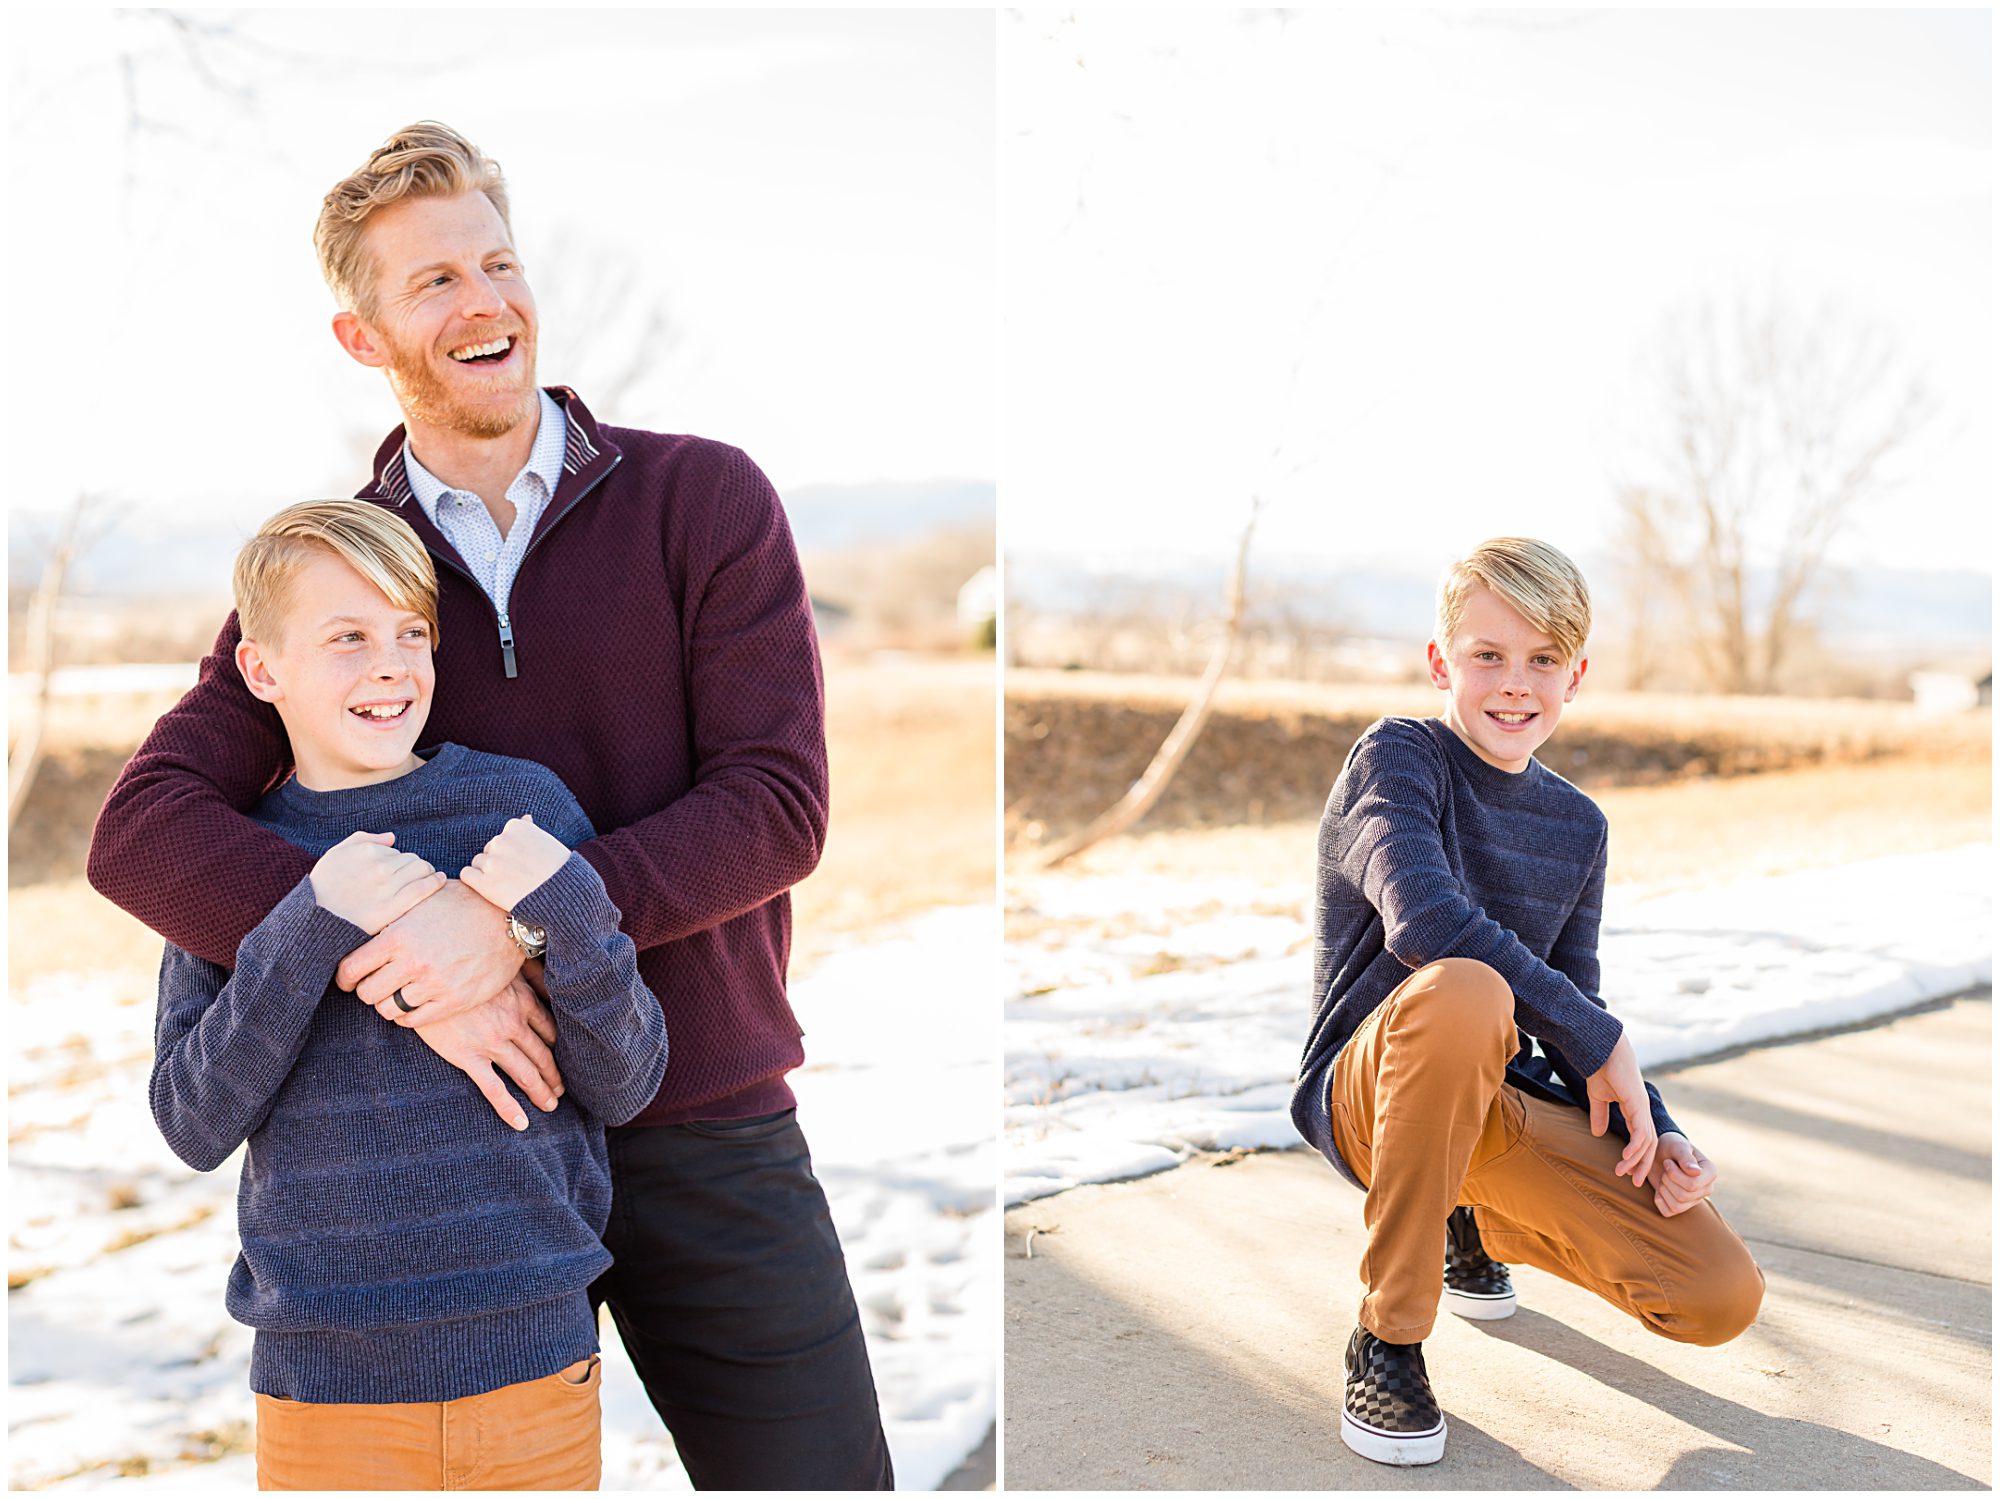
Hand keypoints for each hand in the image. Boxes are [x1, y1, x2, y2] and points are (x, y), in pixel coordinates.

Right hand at [310, 831, 446, 933]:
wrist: (315, 920)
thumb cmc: (324, 887)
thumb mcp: (336, 855)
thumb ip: (363, 839)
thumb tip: (392, 838)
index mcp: (368, 851)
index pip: (399, 852)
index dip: (401, 862)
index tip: (401, 870)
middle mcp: (380, 866)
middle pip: (413, 859)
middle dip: (416, 866)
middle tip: (417, 875)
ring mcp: (388, 887)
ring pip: (421, 870)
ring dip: (427, 872)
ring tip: (428, 877)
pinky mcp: (393, 906)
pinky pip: (423, 888)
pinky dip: (435, 881)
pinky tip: (440, 880)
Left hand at [338, 879, 523, 1025]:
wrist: (510, 919)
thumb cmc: (465, 903)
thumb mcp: (424, 899)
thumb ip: (394, 916)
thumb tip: (365, 922)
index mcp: (399, 935)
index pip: (352, 968)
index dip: (344, 977)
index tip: (349, 979)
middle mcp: (413, 962)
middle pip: (367, 993)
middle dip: (366, 990)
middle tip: (373, 985)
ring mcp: (435, 984)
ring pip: (388, 1010)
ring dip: (387, 1004)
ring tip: (395, 994)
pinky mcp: (454, 1001)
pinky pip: (414, 1020)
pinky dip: (407, 1016)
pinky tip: (412, 1004)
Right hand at [409, 975, 565, 1129]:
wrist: (425, 974)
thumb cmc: (463, 965)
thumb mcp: (502, 963)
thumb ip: (528, 971)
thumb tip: (549, 975)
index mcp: (522, 1001)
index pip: (550, 1031)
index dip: (560, 1048)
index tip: (566, 1058)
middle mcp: (513, 1024)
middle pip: (542, 1056)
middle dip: (555, 1075)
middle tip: (562, 1089)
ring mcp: (491, 1043)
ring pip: (525, 1074)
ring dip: (541, 1092)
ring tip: (550, 1104)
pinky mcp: (468, 1057)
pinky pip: (493, 1089)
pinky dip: (509, 1108)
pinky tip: (521, 1122)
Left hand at [460, 814, 570, 913]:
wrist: (563, 896)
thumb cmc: (559, 870)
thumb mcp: (548, 843)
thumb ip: (531, 830)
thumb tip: (525, 818)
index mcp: (516, 826)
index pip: (502, 837)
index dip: (510, 853)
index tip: (523, 864)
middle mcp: (501, 840)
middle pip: (489, 849)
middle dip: (499, 862)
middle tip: (518, 877)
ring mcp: (492, 861)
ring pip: (478, 862)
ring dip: (488, 873)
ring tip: (508, 884)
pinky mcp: (484, 882)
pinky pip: (467, 874)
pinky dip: (475, 881)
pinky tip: (491, 888)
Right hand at [1585, 1032, 1658, 1188]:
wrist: (1603, 1049)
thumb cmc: (1602, 1068)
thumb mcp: (1598, 1098)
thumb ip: (1600, 1115)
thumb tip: (1597, 1133)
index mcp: (1635, 1109)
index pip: (1642, 1138)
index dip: (1637, 1155)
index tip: (1627, 1171)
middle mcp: (1643, 1111)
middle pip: (1650, 1145)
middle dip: (1643, 1165)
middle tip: (1636, 1182)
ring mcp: (1643, 1108)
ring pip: (1647, 1142)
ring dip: (1636, 1160)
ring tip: (1624, 1173)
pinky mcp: (1638, 1105)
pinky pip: (1642, 1132)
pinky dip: (1636, 1147)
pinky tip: (1627, 1157)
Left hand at [1652, 1133, 1717, 1216]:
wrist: (1659, 1152)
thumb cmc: (1670, 1146)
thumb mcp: (1677, 1146)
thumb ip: (1685, 1157)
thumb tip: (1696, 1173)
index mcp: (1710, 1173)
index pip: (1693, 1184)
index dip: (1674, 1174)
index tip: (1667, 1162)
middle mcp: (1706, 1188)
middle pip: (1684, 1195)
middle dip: (1667, 1180)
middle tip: (1664, 1168)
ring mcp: (1694, 1199)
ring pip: (1677, 1205)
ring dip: (1663, 1189)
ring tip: (1663, 1176)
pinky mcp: (1680, 1206)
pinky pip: (1668, 1212)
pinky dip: (1659, 1200)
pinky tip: (1659, 1188)